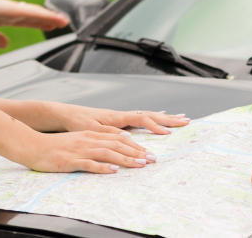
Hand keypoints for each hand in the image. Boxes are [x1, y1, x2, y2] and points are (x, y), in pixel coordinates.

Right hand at [0, 0, 68, 47]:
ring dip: (48, 16)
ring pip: (32, 13)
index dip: (39, 23)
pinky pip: (25, 12)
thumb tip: (5, 44)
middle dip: (48, 20)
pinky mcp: (4, 7)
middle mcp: (7, 12)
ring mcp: (6, 8)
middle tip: (64, 22)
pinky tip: (49, 16)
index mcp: (2, 18)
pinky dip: (38, 14)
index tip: (53, 26)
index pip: (26, 21)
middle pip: (32, 16)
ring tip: (62, 20)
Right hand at [18, 130, 155, 173]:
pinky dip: (103, 167)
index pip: (117, 139)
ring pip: (107, 154)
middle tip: (152, 159)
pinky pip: (90, 164)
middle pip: (116, 145)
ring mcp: (80, 150)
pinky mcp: (71, 161)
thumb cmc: (55, 146)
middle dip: (136, 152)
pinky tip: (114, 171)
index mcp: (90, 135)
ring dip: (125, 159)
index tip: (149, 153)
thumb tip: (115, 147)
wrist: (33, 146)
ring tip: (140, 164)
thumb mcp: (77, 140)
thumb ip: (95, 142)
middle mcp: (87, 140)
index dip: (135, 146)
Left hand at [54, 104, 189, 134]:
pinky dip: (152, 120)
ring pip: (146, 116)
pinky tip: (158, 119)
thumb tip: (128, 138)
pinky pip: (140, 120)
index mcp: (116, 117)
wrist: (66, 114)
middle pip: (149, 115)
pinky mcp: (118, 122)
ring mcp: (121, 118)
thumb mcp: (91, 130)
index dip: (155, 126)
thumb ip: (109, 134)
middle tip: (186, 121)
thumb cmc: (76, 122)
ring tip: (180, 119)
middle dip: (168, 119)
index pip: (141, 119)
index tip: (168, 134)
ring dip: (163, 119)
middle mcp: (121, 115)